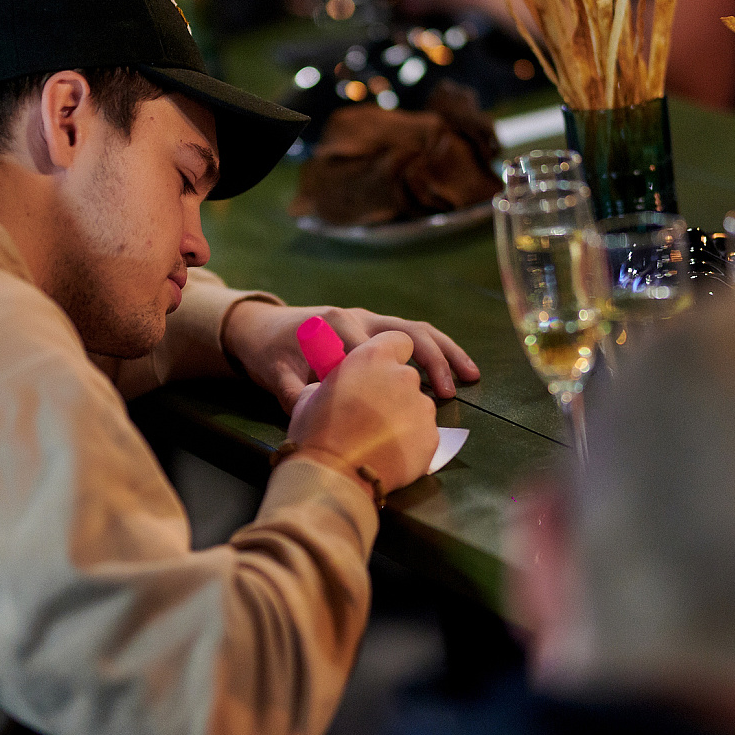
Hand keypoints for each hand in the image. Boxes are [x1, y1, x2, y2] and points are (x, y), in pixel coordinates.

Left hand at [223, 300, 479, 411]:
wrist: (262, 328)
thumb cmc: (271, 353)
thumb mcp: (276, 375)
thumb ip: (295, 395)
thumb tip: (318, 418)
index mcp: (337, 325)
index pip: (373, 351)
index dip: (389, 380)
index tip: (405, 408)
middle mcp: (359, 317)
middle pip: (407, 333)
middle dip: (431, 361)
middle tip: (448, 393)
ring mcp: (371, 319)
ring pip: (418, 330)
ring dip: (446, 352)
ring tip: (472, 376)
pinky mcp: (377, 326)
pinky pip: (414, 333)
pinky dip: (438, 349)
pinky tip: (459, 370)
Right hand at [287, 331, 438, 495]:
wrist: (333, 474)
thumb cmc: (314, 430)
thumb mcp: (311, 395)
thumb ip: (333, 382)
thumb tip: (335, 389)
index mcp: (373, 356)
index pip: (398, 340)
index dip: (391, 352)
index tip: (383, 367)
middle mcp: (403, 375)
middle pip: (408, 375)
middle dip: (396, 388)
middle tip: (377, 408)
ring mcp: (422, 406)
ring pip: (417, 405)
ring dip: (402, 415)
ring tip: (378, 437)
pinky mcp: (432, 437)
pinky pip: (423, 433)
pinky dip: (411, 440)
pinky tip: (390, 453)